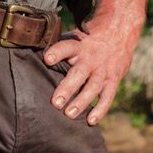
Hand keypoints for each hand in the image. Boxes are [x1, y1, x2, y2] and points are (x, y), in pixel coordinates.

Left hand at [42, 9, 142, 125]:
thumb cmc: (88, 39)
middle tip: (56, 102)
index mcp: (78, 45)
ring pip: (93, 87)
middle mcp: (91, 58)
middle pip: (79, 73)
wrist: (120, 31)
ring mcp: (103, 70)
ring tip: (69, 114)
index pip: (67, 47)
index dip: (57, 52)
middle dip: (67, 88)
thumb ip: (60, 48)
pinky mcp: (113, 79)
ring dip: (81, 101)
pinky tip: (90, 121)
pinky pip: (108, 96)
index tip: (47, 59)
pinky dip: (100, 109)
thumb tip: (32, 57)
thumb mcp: (76, 36)